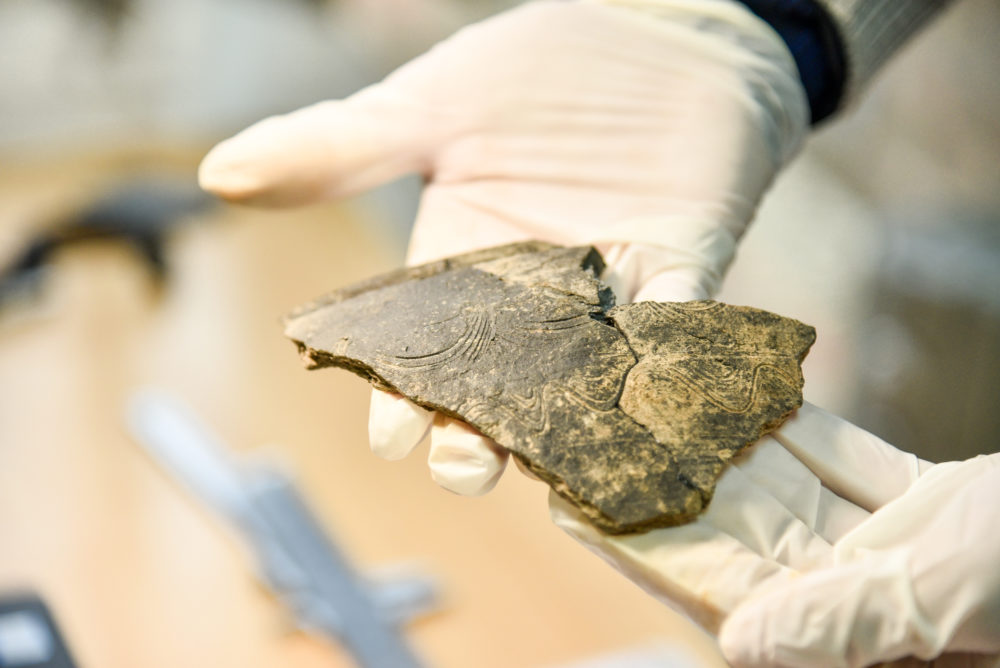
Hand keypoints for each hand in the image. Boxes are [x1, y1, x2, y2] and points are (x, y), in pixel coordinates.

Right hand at [199, 0, 808, 493]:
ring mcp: (607, 288)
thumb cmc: (532, 71)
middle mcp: (532, 298)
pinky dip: (666, 359)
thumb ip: (338, 150)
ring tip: (560, 480)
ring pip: (584, 380)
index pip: (421, 352)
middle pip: (499, 388)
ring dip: (571, 429)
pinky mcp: (680, 261)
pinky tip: (651, 402)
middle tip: (468, 467)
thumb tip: (218, 173)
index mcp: (460, 266)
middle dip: (480, 436)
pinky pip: (677, 321)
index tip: (392, 436)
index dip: (403, 399)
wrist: (644, 25)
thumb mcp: (426, 109)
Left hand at [552, 403, 999, 666]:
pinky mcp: (929, 509)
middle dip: (667, 476)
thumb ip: (850, 621)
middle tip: (599, 422)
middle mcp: (855, 599)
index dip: (640, 541)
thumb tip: (743, 640)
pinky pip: (846, 460)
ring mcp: (890, 552)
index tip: (571, 496)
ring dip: (721, 439)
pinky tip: (747, 385)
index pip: (716, 586)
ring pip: (784, 487)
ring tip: (653, 390)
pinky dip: (800, 424)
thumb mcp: (954, 598)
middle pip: (734, 529)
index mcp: (850, 637)